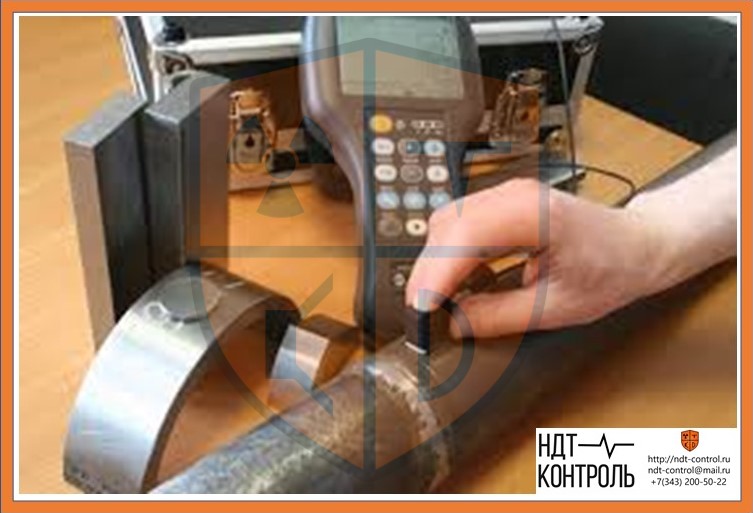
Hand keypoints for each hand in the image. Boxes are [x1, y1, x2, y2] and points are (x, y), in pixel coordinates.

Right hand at [405, 179, 667, 337]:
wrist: (638, 244)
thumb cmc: (613, 269)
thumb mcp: (559, 307)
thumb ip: (502, 316)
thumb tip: (457, 323)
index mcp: (536, 216)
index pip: (466, 236)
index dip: (435, 272)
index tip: (421, 308)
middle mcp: (516, 195)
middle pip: (448, 226)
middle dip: (427, 272)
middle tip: (423, 314)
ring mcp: (507, 194)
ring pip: (447, 222)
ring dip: (435, 262)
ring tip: (440, 301)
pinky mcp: (501, 203)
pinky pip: (459, 223)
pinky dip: (448, 253)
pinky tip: (456, 281)